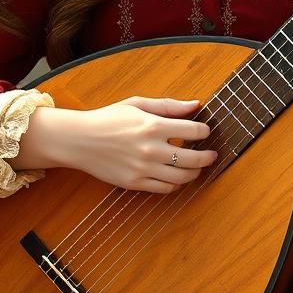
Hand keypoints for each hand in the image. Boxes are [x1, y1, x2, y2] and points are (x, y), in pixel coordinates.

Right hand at [57, 96, 218, 193]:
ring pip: (182, 177)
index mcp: (153, 125)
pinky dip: (176, 185)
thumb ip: (169, 105)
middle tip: (212, 155)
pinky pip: (165, 189)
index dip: (204, 131)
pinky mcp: (135, 183)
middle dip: (208, 157)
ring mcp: (143, 168)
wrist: (80, 139)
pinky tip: (177, 177)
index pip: (194, 131)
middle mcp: (151, 149)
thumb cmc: (109, 118)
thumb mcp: (138, 104)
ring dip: (195, 173)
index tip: (205, 131)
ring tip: (197, 168)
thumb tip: (195, 104)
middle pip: (193, 158)